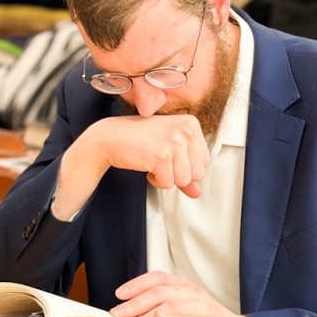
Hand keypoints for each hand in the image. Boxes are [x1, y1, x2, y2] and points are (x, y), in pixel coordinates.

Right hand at [52, 115, 209, 220]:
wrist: (111, 137)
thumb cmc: (139, 139)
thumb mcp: (168, 150)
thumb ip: (186, 170)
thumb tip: (197, 192)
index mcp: (191, 124)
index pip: (205, 161)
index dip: (185, 165)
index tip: (168, 154)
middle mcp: (186, 130)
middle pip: (198, 173)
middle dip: (178, 174)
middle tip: (160, 159)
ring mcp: (174, 142)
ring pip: (184, 180)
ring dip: (167, 178)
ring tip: (153, 162)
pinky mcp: (162, 156)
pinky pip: (168, 184)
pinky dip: (156, 180)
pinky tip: (146, 165)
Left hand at [110, 271, 260, 316]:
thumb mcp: (185, 310)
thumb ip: (162, 308)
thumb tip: (130, 314)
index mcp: (186, 288)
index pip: (158, 278)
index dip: (136, 284)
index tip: (119, 294)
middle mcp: (194, 294)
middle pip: (160, 291)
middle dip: (135, 303)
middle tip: (118, 314)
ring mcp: (204, 310)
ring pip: (171, 304)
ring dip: (147, 314)